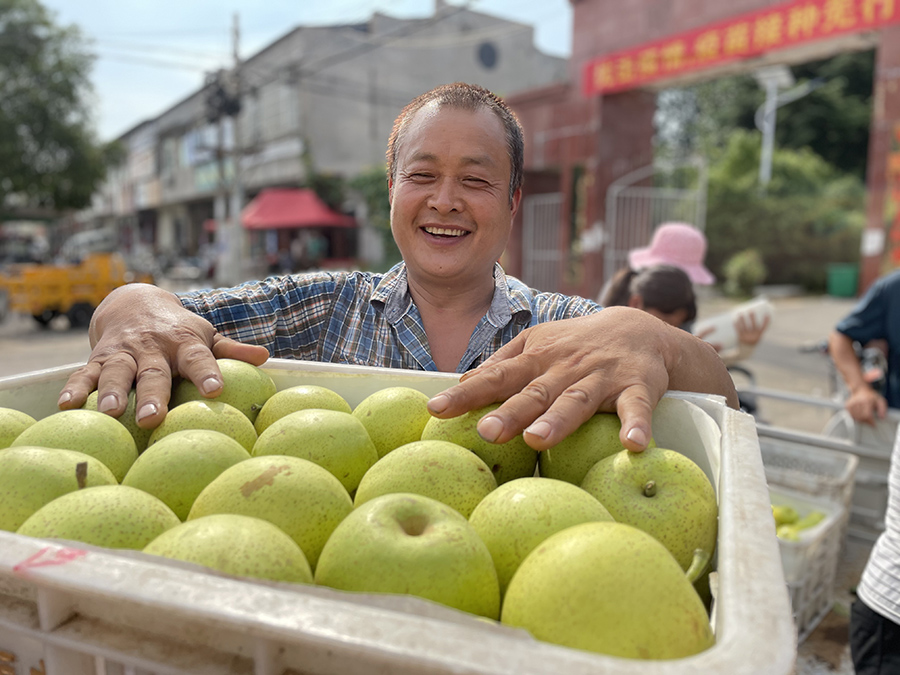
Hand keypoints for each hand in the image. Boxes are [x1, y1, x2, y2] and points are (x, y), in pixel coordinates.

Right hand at [56, 284, 268, 428]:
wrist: (134, 304)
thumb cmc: (179, 332)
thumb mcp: (206, 336)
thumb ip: (232, 349)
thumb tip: (265, 356)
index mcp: (183, 342)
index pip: (198, 357)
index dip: (207, 371)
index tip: (215, 389)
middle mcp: (152, 347)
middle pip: (153, 372)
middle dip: (152, 394)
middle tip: (152, 418)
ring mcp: (123, 352)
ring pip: (116, 372)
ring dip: (112, 392)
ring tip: (109, 412)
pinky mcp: (97, 358)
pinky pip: (84, 374)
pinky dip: (75, 389)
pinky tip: (67, 407)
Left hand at [426, 307, 737, 451]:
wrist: (638, 328)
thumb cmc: (574, 344)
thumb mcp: (536, 345)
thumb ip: (502, 364)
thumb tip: (461, 384)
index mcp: (536, 359)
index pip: (496, 377)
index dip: (466, 394)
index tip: (436, 409)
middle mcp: (564, 367)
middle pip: (534, 392)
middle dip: (510, 411)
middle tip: (487, 432)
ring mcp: (601, 377)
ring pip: (577, 400)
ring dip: (559, 420)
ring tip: (538, 439)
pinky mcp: (637, 387)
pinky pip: (636, 408)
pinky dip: (637, 425)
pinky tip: (633, 445)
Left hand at [734, 312, 768, 346]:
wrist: (745, 352)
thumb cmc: (751, 341)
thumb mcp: (756, 336)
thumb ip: (757, 328)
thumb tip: (756, 316)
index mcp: (759, 336)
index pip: (764, 328)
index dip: (766, 321)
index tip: (767, 314)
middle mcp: (753, 336)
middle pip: (753, 325)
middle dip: (752, 318)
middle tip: (750, 310)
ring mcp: (746, 337)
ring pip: (744, 327)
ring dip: (742, 320)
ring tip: (740, 313)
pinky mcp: (740, 338)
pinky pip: (738, 330)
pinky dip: (736, 325)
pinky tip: (734, 320)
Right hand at [844, 385, 887, 424]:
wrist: (860, 390)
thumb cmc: (871, 396)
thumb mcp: (880, 400)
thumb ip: (883, 409)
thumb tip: (882, 417)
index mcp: (866, 401)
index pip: (867, 415)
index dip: (870, 421)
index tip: (873, 425)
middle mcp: (857, 402)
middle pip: (861, 417)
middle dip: (866, 421)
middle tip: (870, 421)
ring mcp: (851, 404)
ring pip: (856, 418)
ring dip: (861, 420)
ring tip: (865, 417)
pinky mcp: (847, 406)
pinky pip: (851, 416)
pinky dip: (856, 418)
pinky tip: (860, 414)